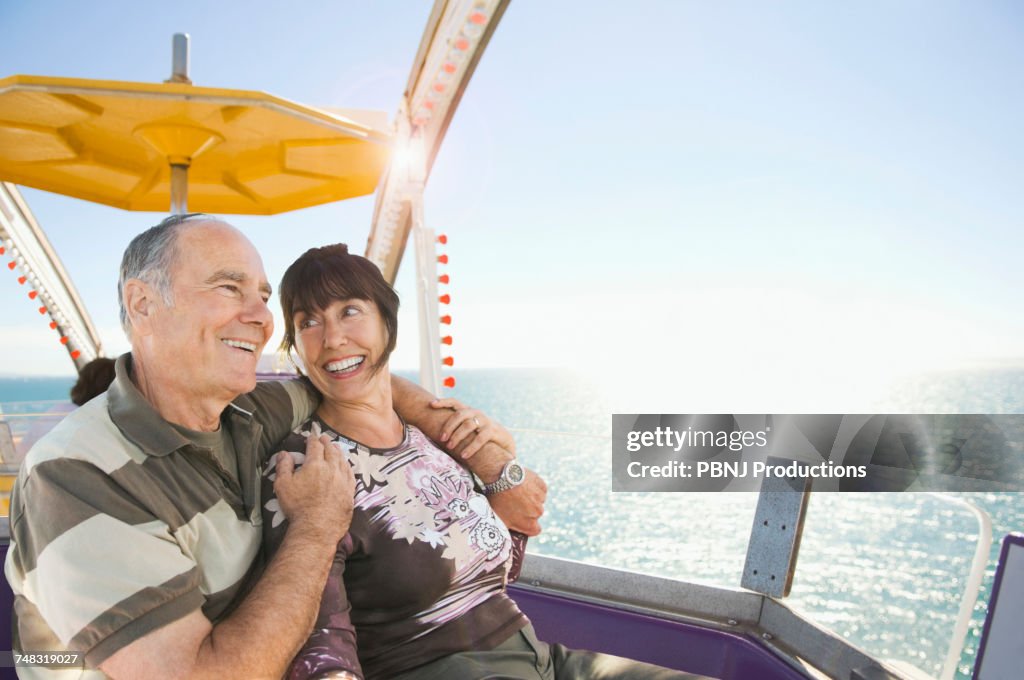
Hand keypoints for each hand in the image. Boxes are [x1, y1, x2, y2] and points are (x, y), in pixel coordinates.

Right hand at [274, 426, 354, 544]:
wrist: (316, 528)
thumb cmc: (297, 507)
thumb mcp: (283, 485)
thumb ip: (283, 467)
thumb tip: (283, 453)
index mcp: (315, 465)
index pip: (315, 447)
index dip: (313, 439)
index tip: (312, 436)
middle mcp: (332, 469)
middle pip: (331, 451)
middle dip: (327, 443)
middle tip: (324, 438)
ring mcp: (343, 481)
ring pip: (342, 461)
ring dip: (338, 452)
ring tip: (336, 447)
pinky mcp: (350, 492)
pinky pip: (351, 474)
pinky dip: (347, 466)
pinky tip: (346, 466)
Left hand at [431, 397, 515, 458]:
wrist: (503, 441)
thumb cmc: (480, 436)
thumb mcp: (469, 428)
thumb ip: (457, 427)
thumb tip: (436, 434)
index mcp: (468, 411)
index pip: (455, 402)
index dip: (443, 402)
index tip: (431, 404)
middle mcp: (476, 413)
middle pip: (459, 414)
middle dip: (449, 426)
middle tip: (442, 438)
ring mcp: (485, 421)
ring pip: (468, 425)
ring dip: (457, 436)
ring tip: (450, 447)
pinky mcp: (492, 431)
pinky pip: (480, 438)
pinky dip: (471, 447)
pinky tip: (464, 455)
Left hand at [487, 469, 546, 535]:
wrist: (500, 476)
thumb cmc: (497, 499)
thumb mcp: (498, 519)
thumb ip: (507, 528)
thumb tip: (506, 535)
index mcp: (529, 524)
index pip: (534, 530)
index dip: (527, 525)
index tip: (520, 519)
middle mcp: (538, 512)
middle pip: (535, 514)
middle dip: (527, 510)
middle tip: (514, 503)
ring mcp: (540, 498)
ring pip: (538, 501)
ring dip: (531, 498)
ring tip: (516, 492)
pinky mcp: (541, 485)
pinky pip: (540, 489)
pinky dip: (534, 488)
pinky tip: (523, 484)